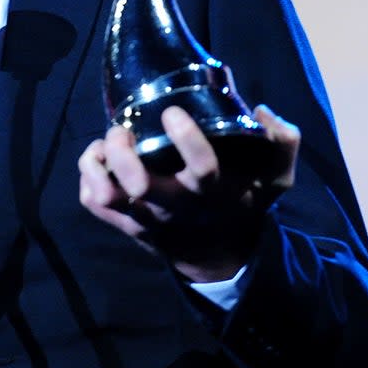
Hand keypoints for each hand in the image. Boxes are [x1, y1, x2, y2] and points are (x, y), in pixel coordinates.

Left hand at [77, 105, 298, 281]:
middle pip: (139, 185)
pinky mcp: (125, 224)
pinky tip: (98, 161)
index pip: (201, 168)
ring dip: (98, 164)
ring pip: (107, 195)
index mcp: (212, 191)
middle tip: (124, 130)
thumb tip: (262, 112)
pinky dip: (87, 176)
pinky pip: (93, 202)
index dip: (186, 138)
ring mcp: (145, 218)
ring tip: (104, 144)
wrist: (215, 255)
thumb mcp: (272, 180)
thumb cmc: (239, 203)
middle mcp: (175, 206)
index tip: (173, 112)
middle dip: (123, 152)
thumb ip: (280, 145)